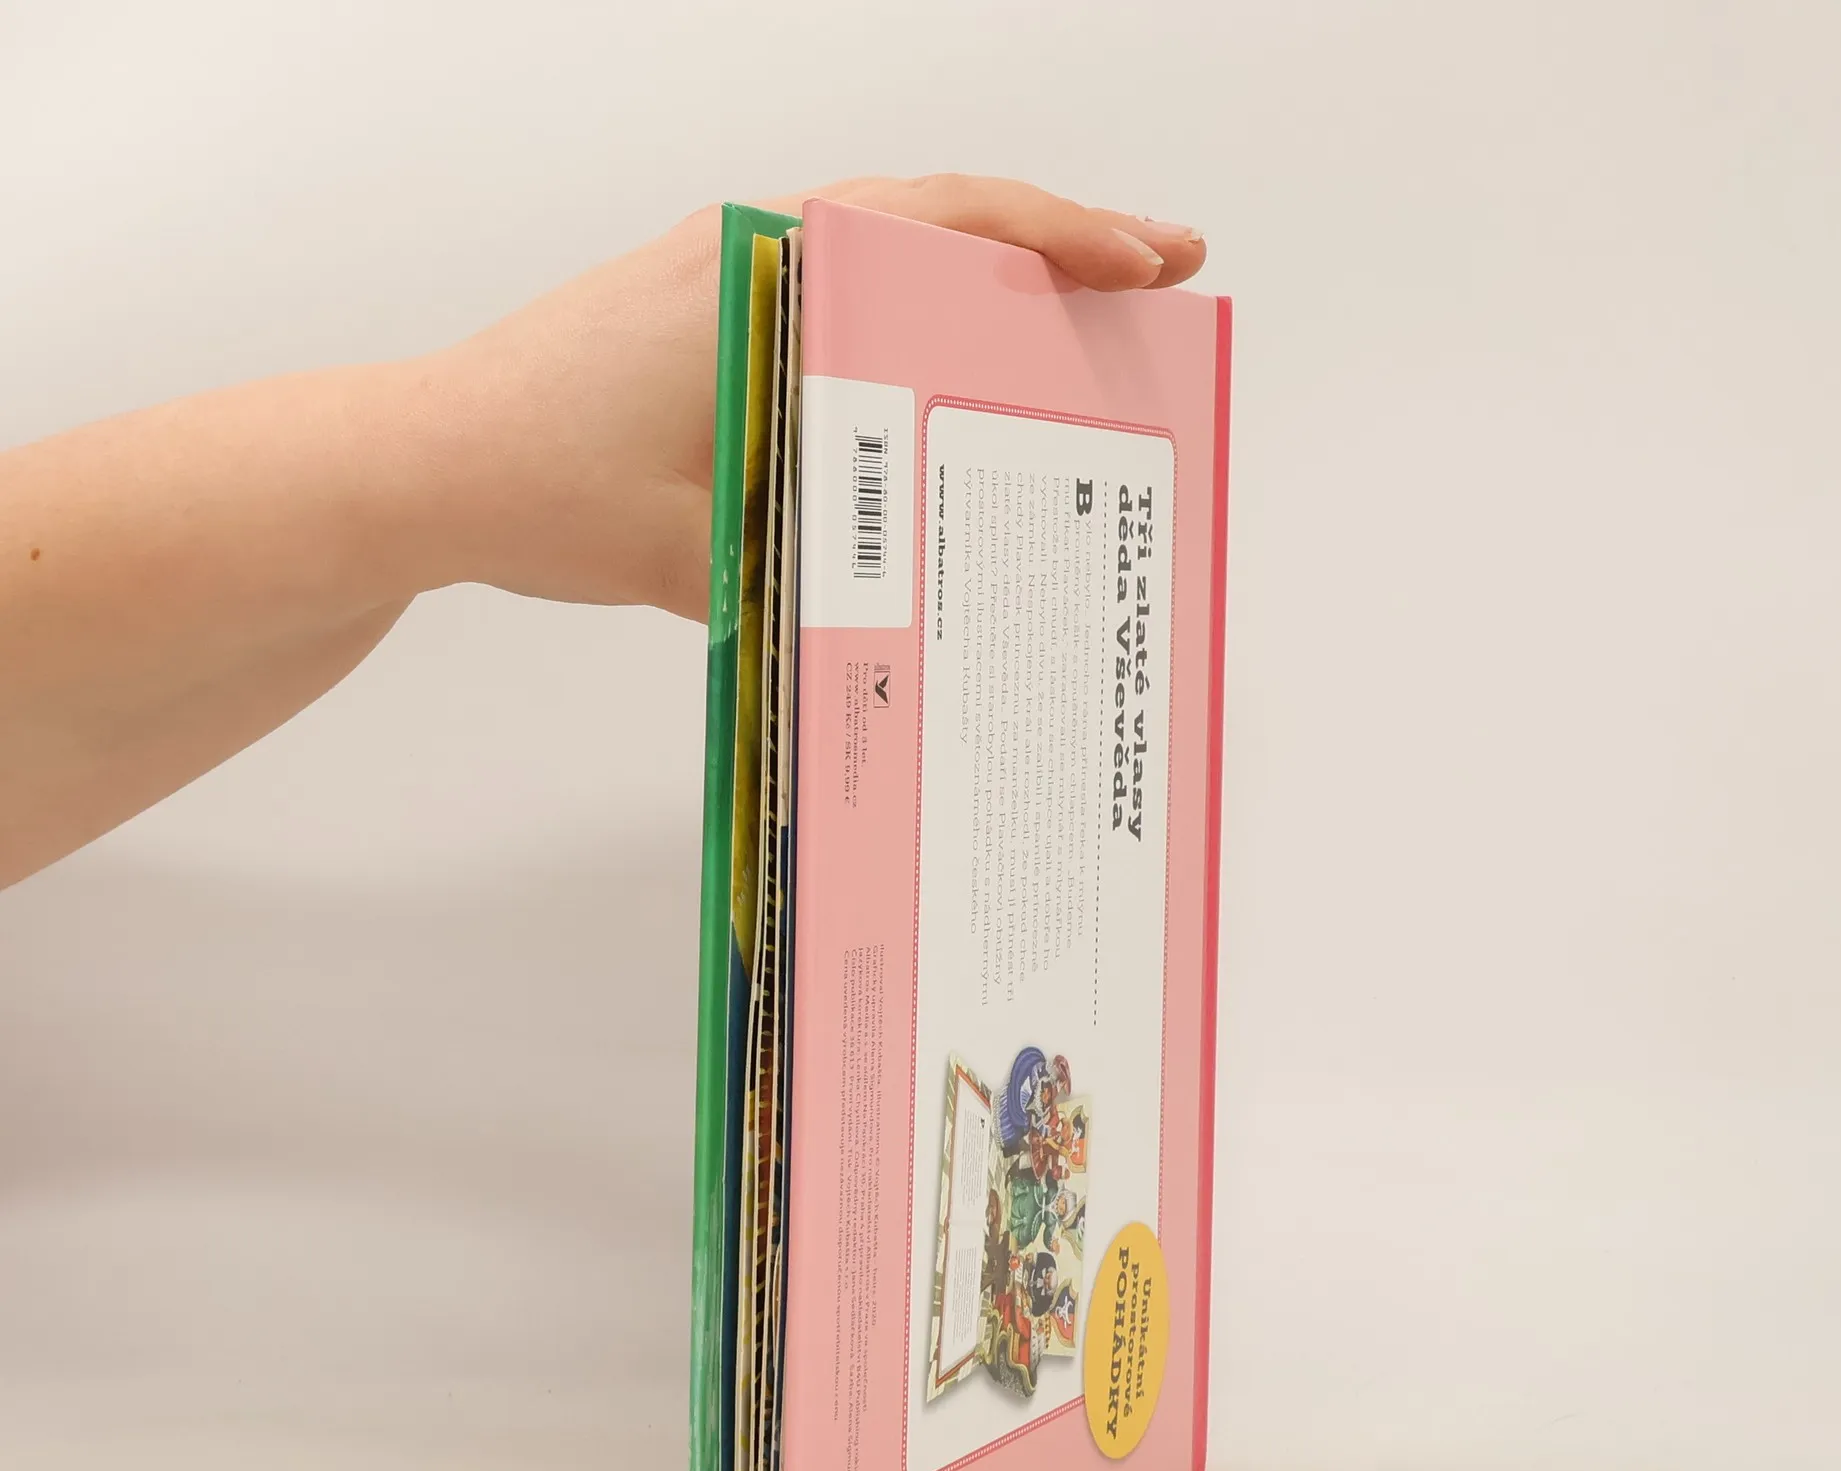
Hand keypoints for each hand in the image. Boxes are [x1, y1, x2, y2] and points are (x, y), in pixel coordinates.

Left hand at [428, 177, 1206, 620]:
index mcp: (763, 277)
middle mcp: (750, 258)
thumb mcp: (701, 552)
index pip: (943, 225)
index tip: (1146, 260)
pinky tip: (942, 380)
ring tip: (1072, 330)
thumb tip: (920, 610)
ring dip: (982, 286)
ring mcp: (724, 283)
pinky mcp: (702, 324)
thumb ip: (814, 576)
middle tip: (1153, 278)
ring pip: (886, 259)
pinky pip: (833, 304)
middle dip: (1053, 249)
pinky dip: (907, 324)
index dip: (1060, 240)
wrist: (419, 466)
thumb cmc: (541, 486)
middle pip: (933, 223)